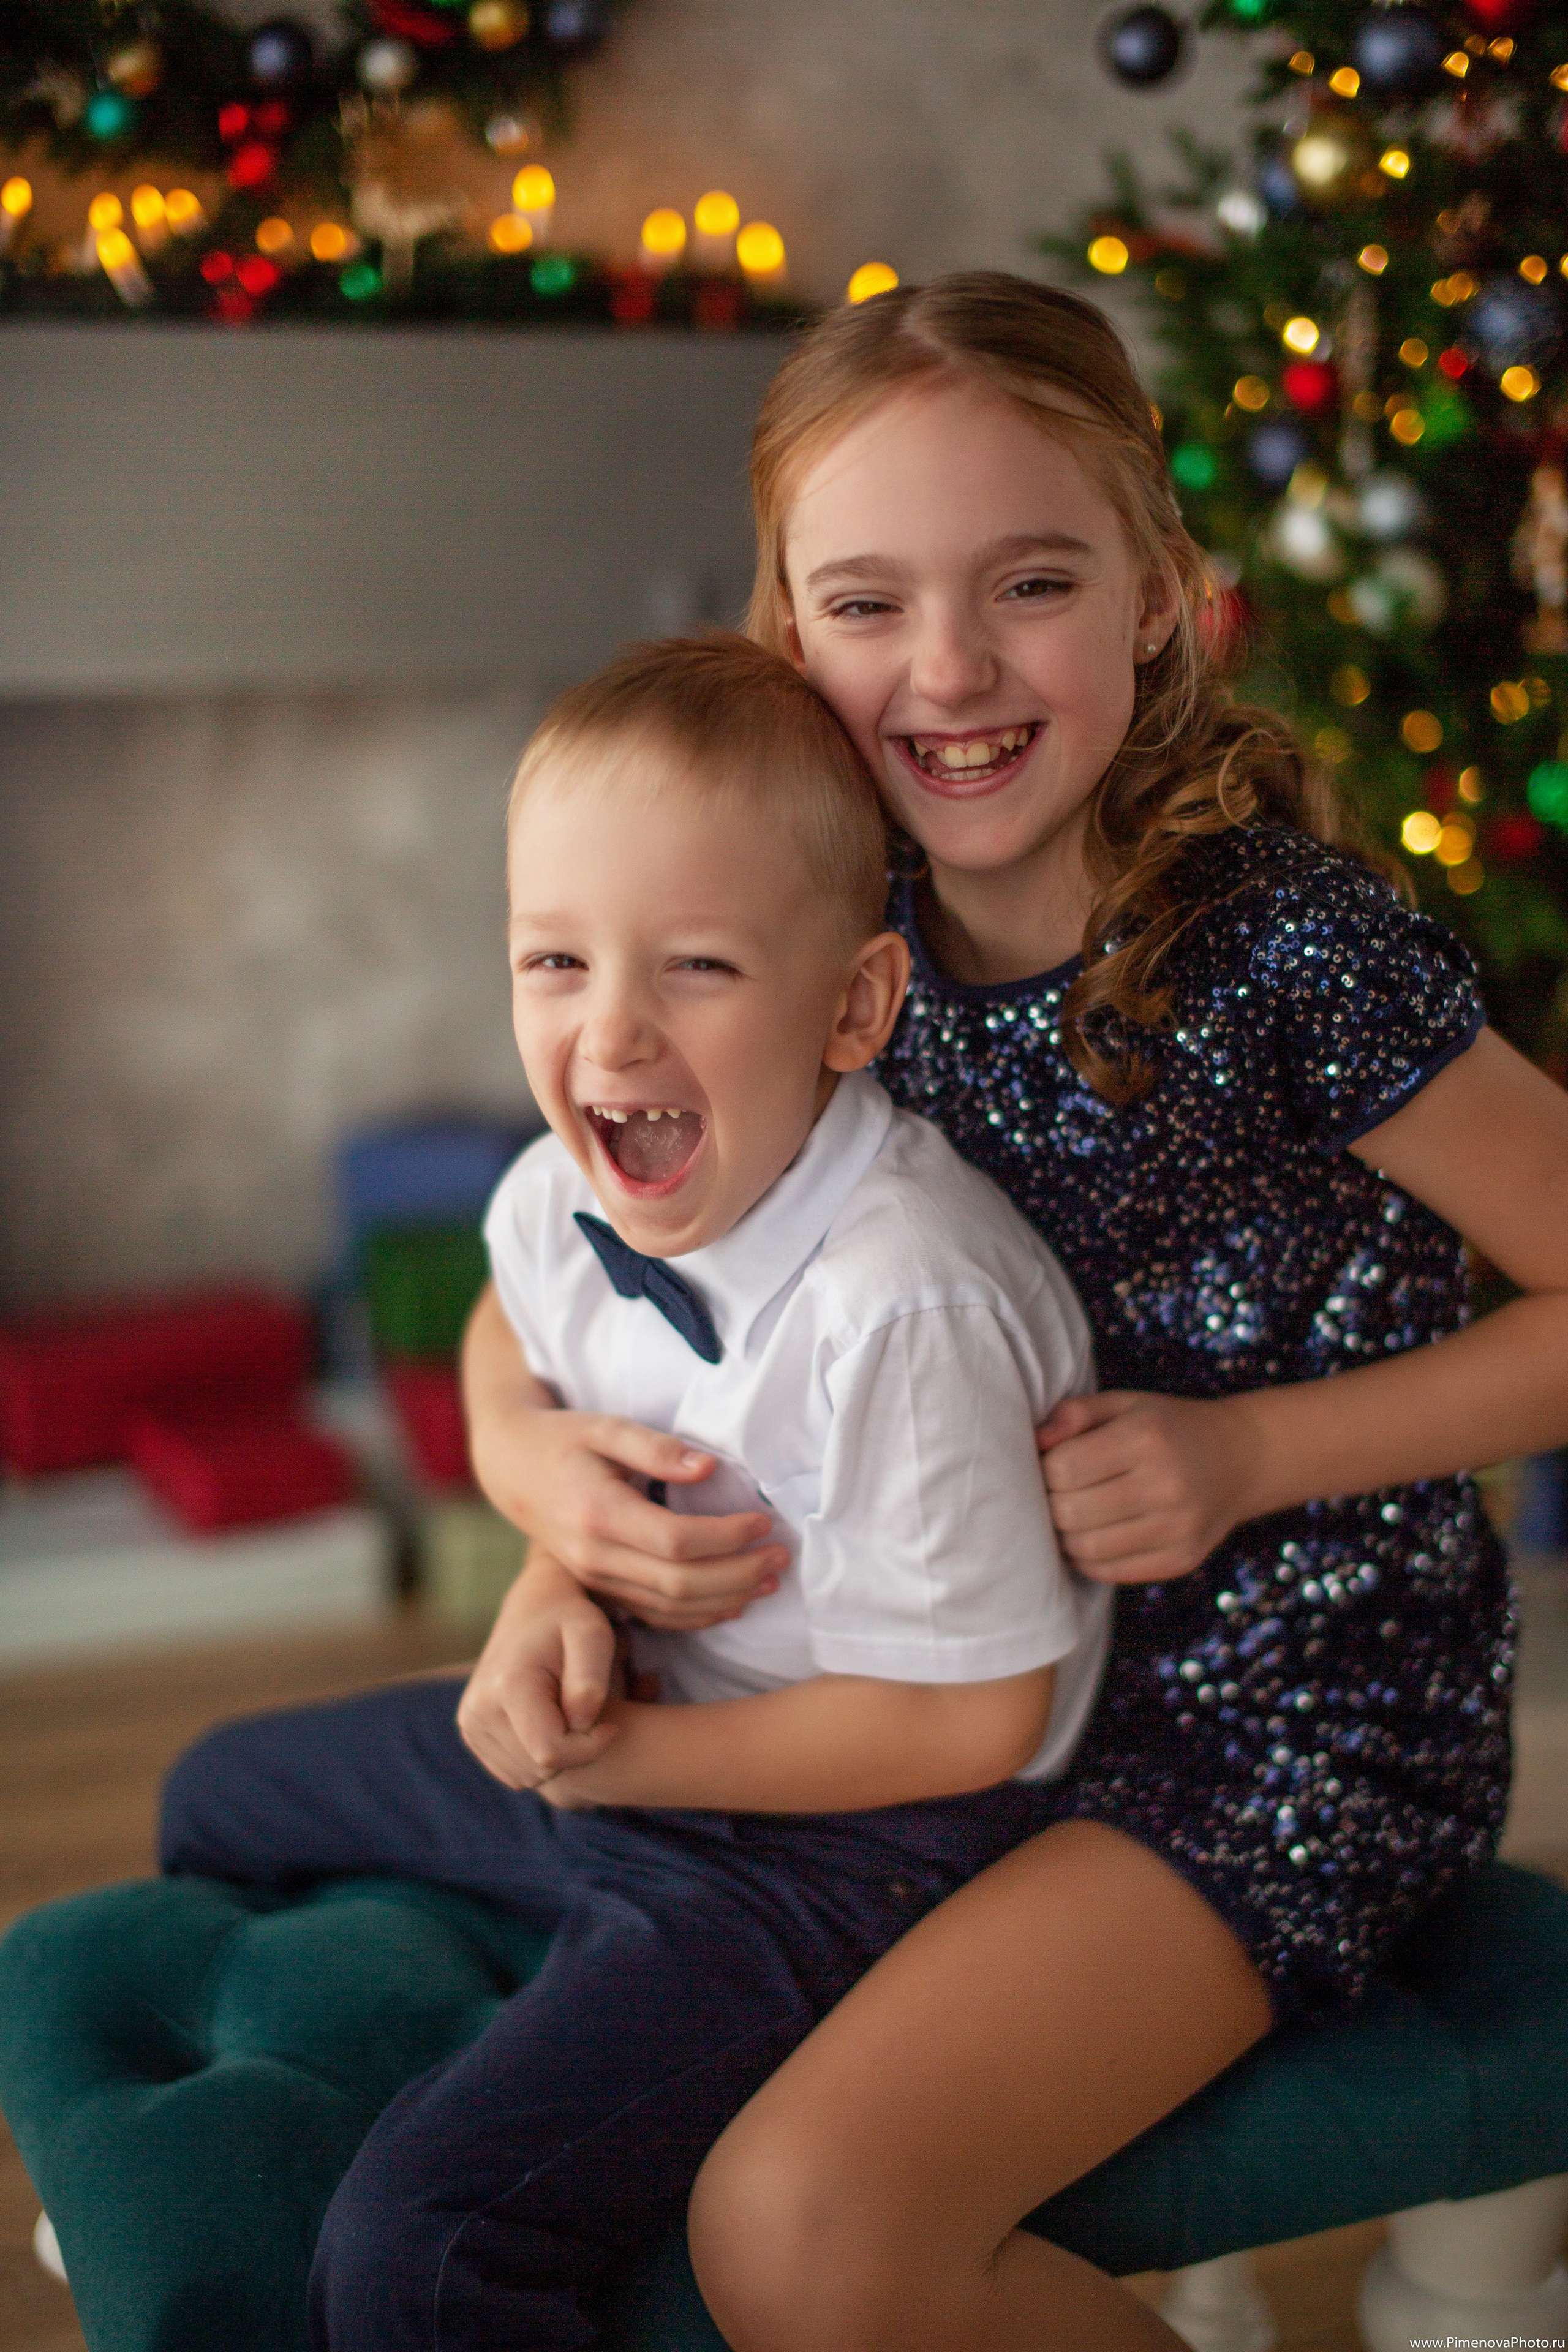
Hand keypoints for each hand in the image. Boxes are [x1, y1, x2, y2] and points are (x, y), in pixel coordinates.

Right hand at [457, 1553, 623, 1790]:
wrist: (534, 1606)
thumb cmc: (571, 1619)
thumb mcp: (593, 1634)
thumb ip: (590, 1679)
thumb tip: (580, 1724)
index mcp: (507, 1686)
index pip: (551, 1754)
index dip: (590, 1748)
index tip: (611, 1723)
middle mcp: (478, 1708)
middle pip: (538, 1769)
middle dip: (574, 1753)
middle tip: (591, 1718)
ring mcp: (470, 1721)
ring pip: (525, 1776)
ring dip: (558, 1757)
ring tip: (572, 1717)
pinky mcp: (471, 1729)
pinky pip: (513, 1772)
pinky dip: (538, 1759)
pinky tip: (553, 1724)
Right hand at [471, 1405, 787, 1630]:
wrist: (512, 1468)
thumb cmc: (565, 1439)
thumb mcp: (606, 1426)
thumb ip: (656, 1447)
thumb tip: (709, 1468)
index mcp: (598, 1512)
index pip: (676, 1542)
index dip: (726, 1537)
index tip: (764, 1521)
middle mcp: (594, 1555)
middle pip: (679, 1584)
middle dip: (738, 1574)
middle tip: (782, 1557)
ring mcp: (595, 1579)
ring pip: (669, 1609)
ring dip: (725, 1600)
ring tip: (769, 1581)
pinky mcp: (600, 1589)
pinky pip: (654, 1616)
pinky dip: (697, 1616)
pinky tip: (732, 1603)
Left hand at [1037, 1391, 1260, 1582]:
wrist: (1239, 1459)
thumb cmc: (1167, 1428)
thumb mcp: (1125, 1404)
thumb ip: (1075, 1414)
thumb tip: (1036, 1442)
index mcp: (1147, 1437)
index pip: (1063, 1468)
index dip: (1044, 1470)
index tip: (1051, 1465)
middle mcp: (1166, 1484)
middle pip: (1069, 1512)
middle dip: (1050, 1504)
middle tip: (1056, 1494)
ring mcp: (1177, 1529)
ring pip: (1085, 1548)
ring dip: (1064, 1536)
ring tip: (1070, 1516)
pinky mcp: (1181, 1560)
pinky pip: (1109, 1572)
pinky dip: (1087, 1559)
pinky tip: (1092, 1537)